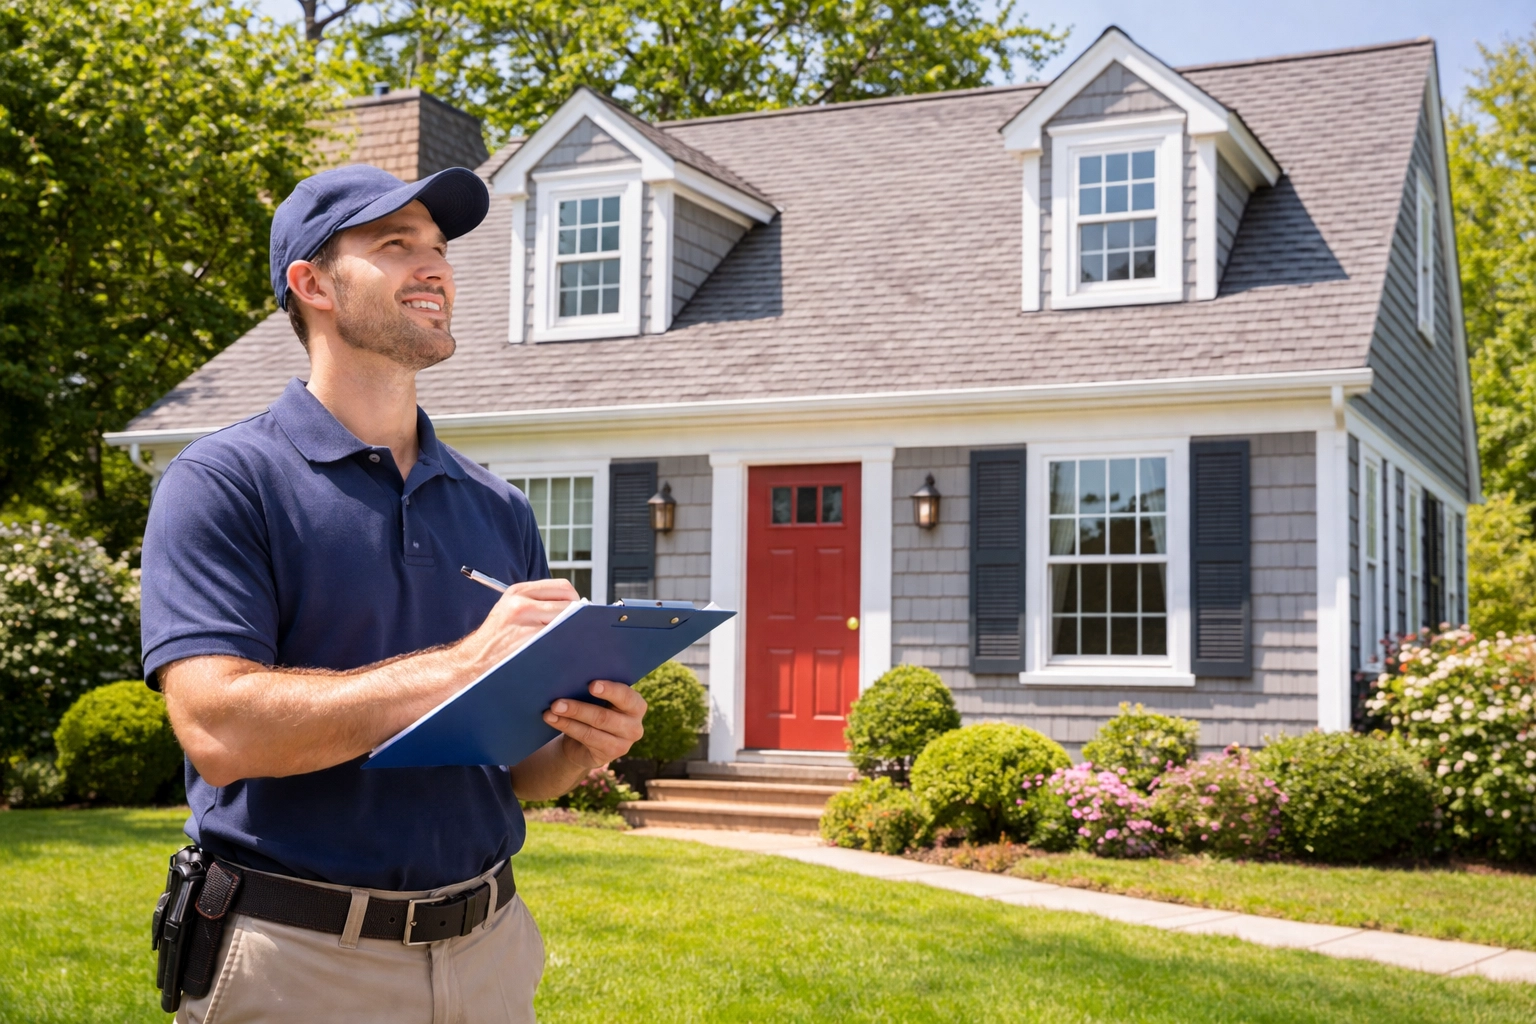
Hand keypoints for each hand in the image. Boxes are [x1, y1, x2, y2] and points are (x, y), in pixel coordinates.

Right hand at [461, 578, 578, 672]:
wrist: (472, 662)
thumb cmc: (495, 640)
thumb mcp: (510, 610)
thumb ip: (538, 604)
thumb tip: (576, 608)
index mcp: (519, 591)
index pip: (563, 588)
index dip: (575, 601)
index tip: (578, 613)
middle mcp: (521, 603)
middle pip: (569, 605)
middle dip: (577, 619)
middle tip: (576, 632)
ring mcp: (524, 622)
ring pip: (566, 623)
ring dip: (573, 634)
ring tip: (569, 643)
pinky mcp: (528, 641)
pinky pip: (558, 641)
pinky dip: (564, 647)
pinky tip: (560, 653)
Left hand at [543, 679, 646, 770]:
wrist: (588, 741)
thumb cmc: (595, 709)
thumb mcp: (601, 700)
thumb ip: (596, 690)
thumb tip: (574, 678)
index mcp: (636, 705)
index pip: (626, 696)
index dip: (610, 690)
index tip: (591, 685)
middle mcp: (635, 726)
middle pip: (605, 716)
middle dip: (578, 708)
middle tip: (556, 702)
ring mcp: (624, 744)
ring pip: (593, 730)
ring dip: (569, 719)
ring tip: (551, 711)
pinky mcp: (610, 754)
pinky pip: (586, 739)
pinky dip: (567, 728)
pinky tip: (552, 720)